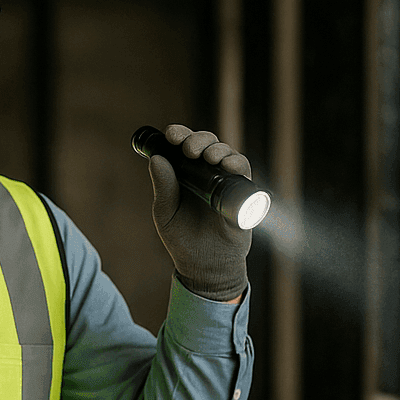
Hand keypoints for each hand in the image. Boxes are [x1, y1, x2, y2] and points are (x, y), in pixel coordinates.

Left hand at [147, 124, 252, 301]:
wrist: (204, 265)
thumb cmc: (182, 238)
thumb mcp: (166, 212)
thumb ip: (163, 187)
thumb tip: (156, 159)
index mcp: (185, 173)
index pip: (184, 144)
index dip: (180, 134)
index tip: (171, 136)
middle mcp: (206, 173)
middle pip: (207, 142)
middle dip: (198, 139)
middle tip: (189, 149)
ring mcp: (225, 182)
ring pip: (226, 153)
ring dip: (218, 149)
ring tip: (208, 157)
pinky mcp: (242, 194)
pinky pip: (243, 172)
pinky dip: (237, 164)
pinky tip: (228, 165)